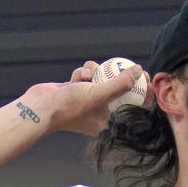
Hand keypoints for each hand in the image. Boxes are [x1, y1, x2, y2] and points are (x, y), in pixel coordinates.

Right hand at [22, 61, 152, 136]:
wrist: (40, 107)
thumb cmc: (70, 107)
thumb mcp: (100, 94)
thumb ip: (121, 83)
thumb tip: (139, 71)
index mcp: (108, 121)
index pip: (132, 106)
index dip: (143, 91)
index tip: (147, 78)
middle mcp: (99, 112)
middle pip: (119, 90)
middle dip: (121, 76)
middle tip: (132, 65)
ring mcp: (87, 100)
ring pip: (101, 79)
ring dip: (96, 72)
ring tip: (89, 75)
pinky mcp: (76, 90)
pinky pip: (87, 76)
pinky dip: (83, 73)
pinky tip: (77, 77)